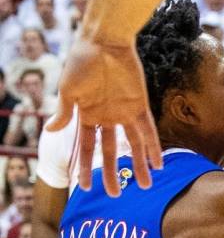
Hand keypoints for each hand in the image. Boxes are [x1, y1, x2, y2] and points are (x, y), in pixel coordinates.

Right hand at [46, 36, 162, 196]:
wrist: (104, 42)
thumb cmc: (81, 62)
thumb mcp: (68, 90)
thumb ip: (63, 112)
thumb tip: (50, 130)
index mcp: (87, 116)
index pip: (86, 148)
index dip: (85, 167)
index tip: (84, 187)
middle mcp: (107, 117)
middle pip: (112, 151)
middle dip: (114, 172)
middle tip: (116, 195)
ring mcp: (125, 112)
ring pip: (135, 145)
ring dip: (140, 165)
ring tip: (147, 185)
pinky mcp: (141, 104)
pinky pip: (149, 130)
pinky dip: (154, 147)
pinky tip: (158, 163)